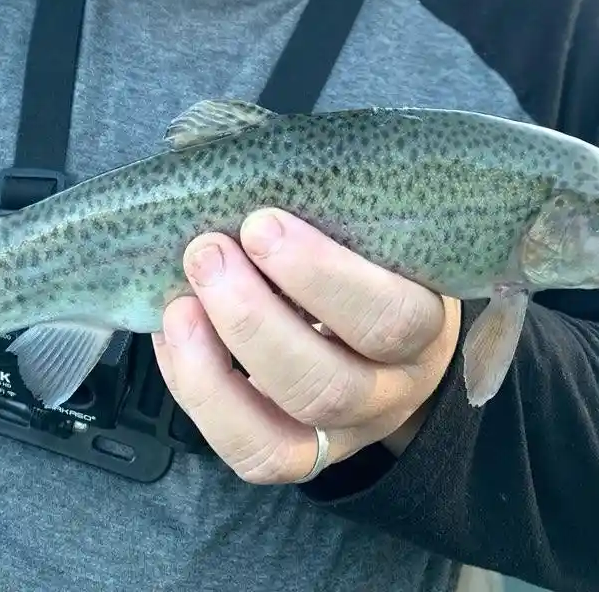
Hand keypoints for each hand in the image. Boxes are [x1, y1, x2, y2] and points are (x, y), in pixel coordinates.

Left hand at [152, 208, 461, 484]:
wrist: (386, 318)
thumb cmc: (363, 248)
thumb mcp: (361, 216)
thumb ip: (313, 188)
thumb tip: (219, 144)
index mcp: (423, 317)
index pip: (391, 316)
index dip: (320, 277)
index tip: (260, 222)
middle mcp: (394, 384)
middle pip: (330, 384)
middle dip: (252, 319)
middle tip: (207, 253)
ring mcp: (349, 429)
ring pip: (288, 429)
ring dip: (215, 366)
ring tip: (178, 302)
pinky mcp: (304, 454)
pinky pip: (252, 450)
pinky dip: (200, 395)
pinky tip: (174, 337)